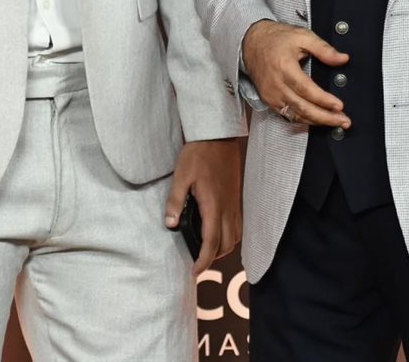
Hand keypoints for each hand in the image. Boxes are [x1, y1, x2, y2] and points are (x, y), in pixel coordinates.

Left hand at [164, 138, 243, 271]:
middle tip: (198, 262)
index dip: (204, 261)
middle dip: (214, 258)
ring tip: (207, 250)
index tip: (195, 272)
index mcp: (213, 205)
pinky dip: (230, 236)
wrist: (218, 136)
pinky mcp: (236, 198)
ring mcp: (234, 203)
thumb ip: (176, 201)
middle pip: (226, 245)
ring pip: (235, 237)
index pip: (211, 242)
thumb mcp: (181, 176)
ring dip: (223, 248)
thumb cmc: (198, 154)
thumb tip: (170, 224)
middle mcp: (228, 208)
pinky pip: (238, 226)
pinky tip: (217, 232)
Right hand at [241, 20, 349, 129]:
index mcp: (285, 67)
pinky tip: (317, 120)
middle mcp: (277, 84)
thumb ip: (323, 49)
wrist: (252, 43)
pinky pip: (288, 115)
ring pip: (296, 115)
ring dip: (317, 121)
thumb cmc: (276, 39)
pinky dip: (304, 120)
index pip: (306, 89)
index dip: (323, 100)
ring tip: (335, 123)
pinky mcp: (270, 101)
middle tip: (343, 121)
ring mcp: (272, 95)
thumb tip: (343, 58)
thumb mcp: (302, 36)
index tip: (339, 106)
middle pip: (302, 107)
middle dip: (325, 117)